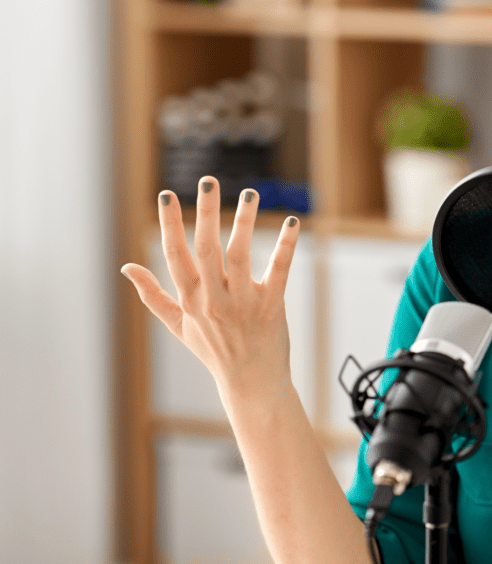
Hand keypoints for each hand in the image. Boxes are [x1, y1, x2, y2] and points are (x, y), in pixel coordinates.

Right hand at [120, 176, 300, 397]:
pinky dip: (286, 246)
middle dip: (205, 213)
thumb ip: (152, 295)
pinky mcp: (271, 306)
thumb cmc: (213, 351)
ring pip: (241, 255)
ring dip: (245, 222)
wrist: (250, 382)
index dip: (170, 225)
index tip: (166, 195)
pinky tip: (293, 223)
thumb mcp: (177, 325)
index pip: (175, 255)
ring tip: (250, 194)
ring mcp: (243, 302)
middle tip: (208, 180)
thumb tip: (127, 268)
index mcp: (190, 299)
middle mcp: (214, 298)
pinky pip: (278, 270)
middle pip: (206, 248)